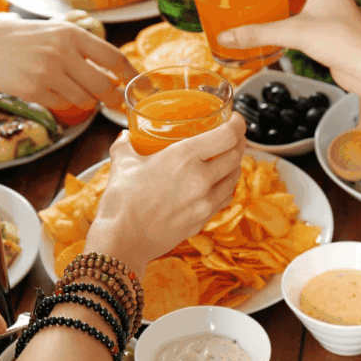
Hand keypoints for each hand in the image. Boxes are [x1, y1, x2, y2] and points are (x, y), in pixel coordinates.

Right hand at [0, 18, 137, 117]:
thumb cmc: (20, 39)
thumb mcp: (53, 31)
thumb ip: (80, 46)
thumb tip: (113, 68)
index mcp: (71, 33)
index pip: (112, 57)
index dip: (129, 74)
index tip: (136, 83)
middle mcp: (62, 52)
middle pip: (103, 84)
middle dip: (113, 98)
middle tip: (116, 102)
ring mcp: (48, 73)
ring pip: (84, 99)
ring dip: (85, 100)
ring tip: (72, 89)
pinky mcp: (35, 91)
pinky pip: (62, 104)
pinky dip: (62, 102)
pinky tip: (49, 90)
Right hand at [86, 113, 247, 272]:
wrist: (121, 241)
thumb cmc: (121, 202)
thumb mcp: (122, 163)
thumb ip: (126, 145)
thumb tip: (126, 136)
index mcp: (184, 158)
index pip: (227, 136)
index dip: (237, 124)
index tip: (234, 119)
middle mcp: (201, 179)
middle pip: (235, 156)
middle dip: (238, 143)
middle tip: (232, 136)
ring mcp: (204, 203)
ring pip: (234, 178)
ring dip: (234, 165)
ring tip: (226, 158)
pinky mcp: (203, 220)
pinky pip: (224, 199)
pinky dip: (225, 187)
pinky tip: (217, 184)